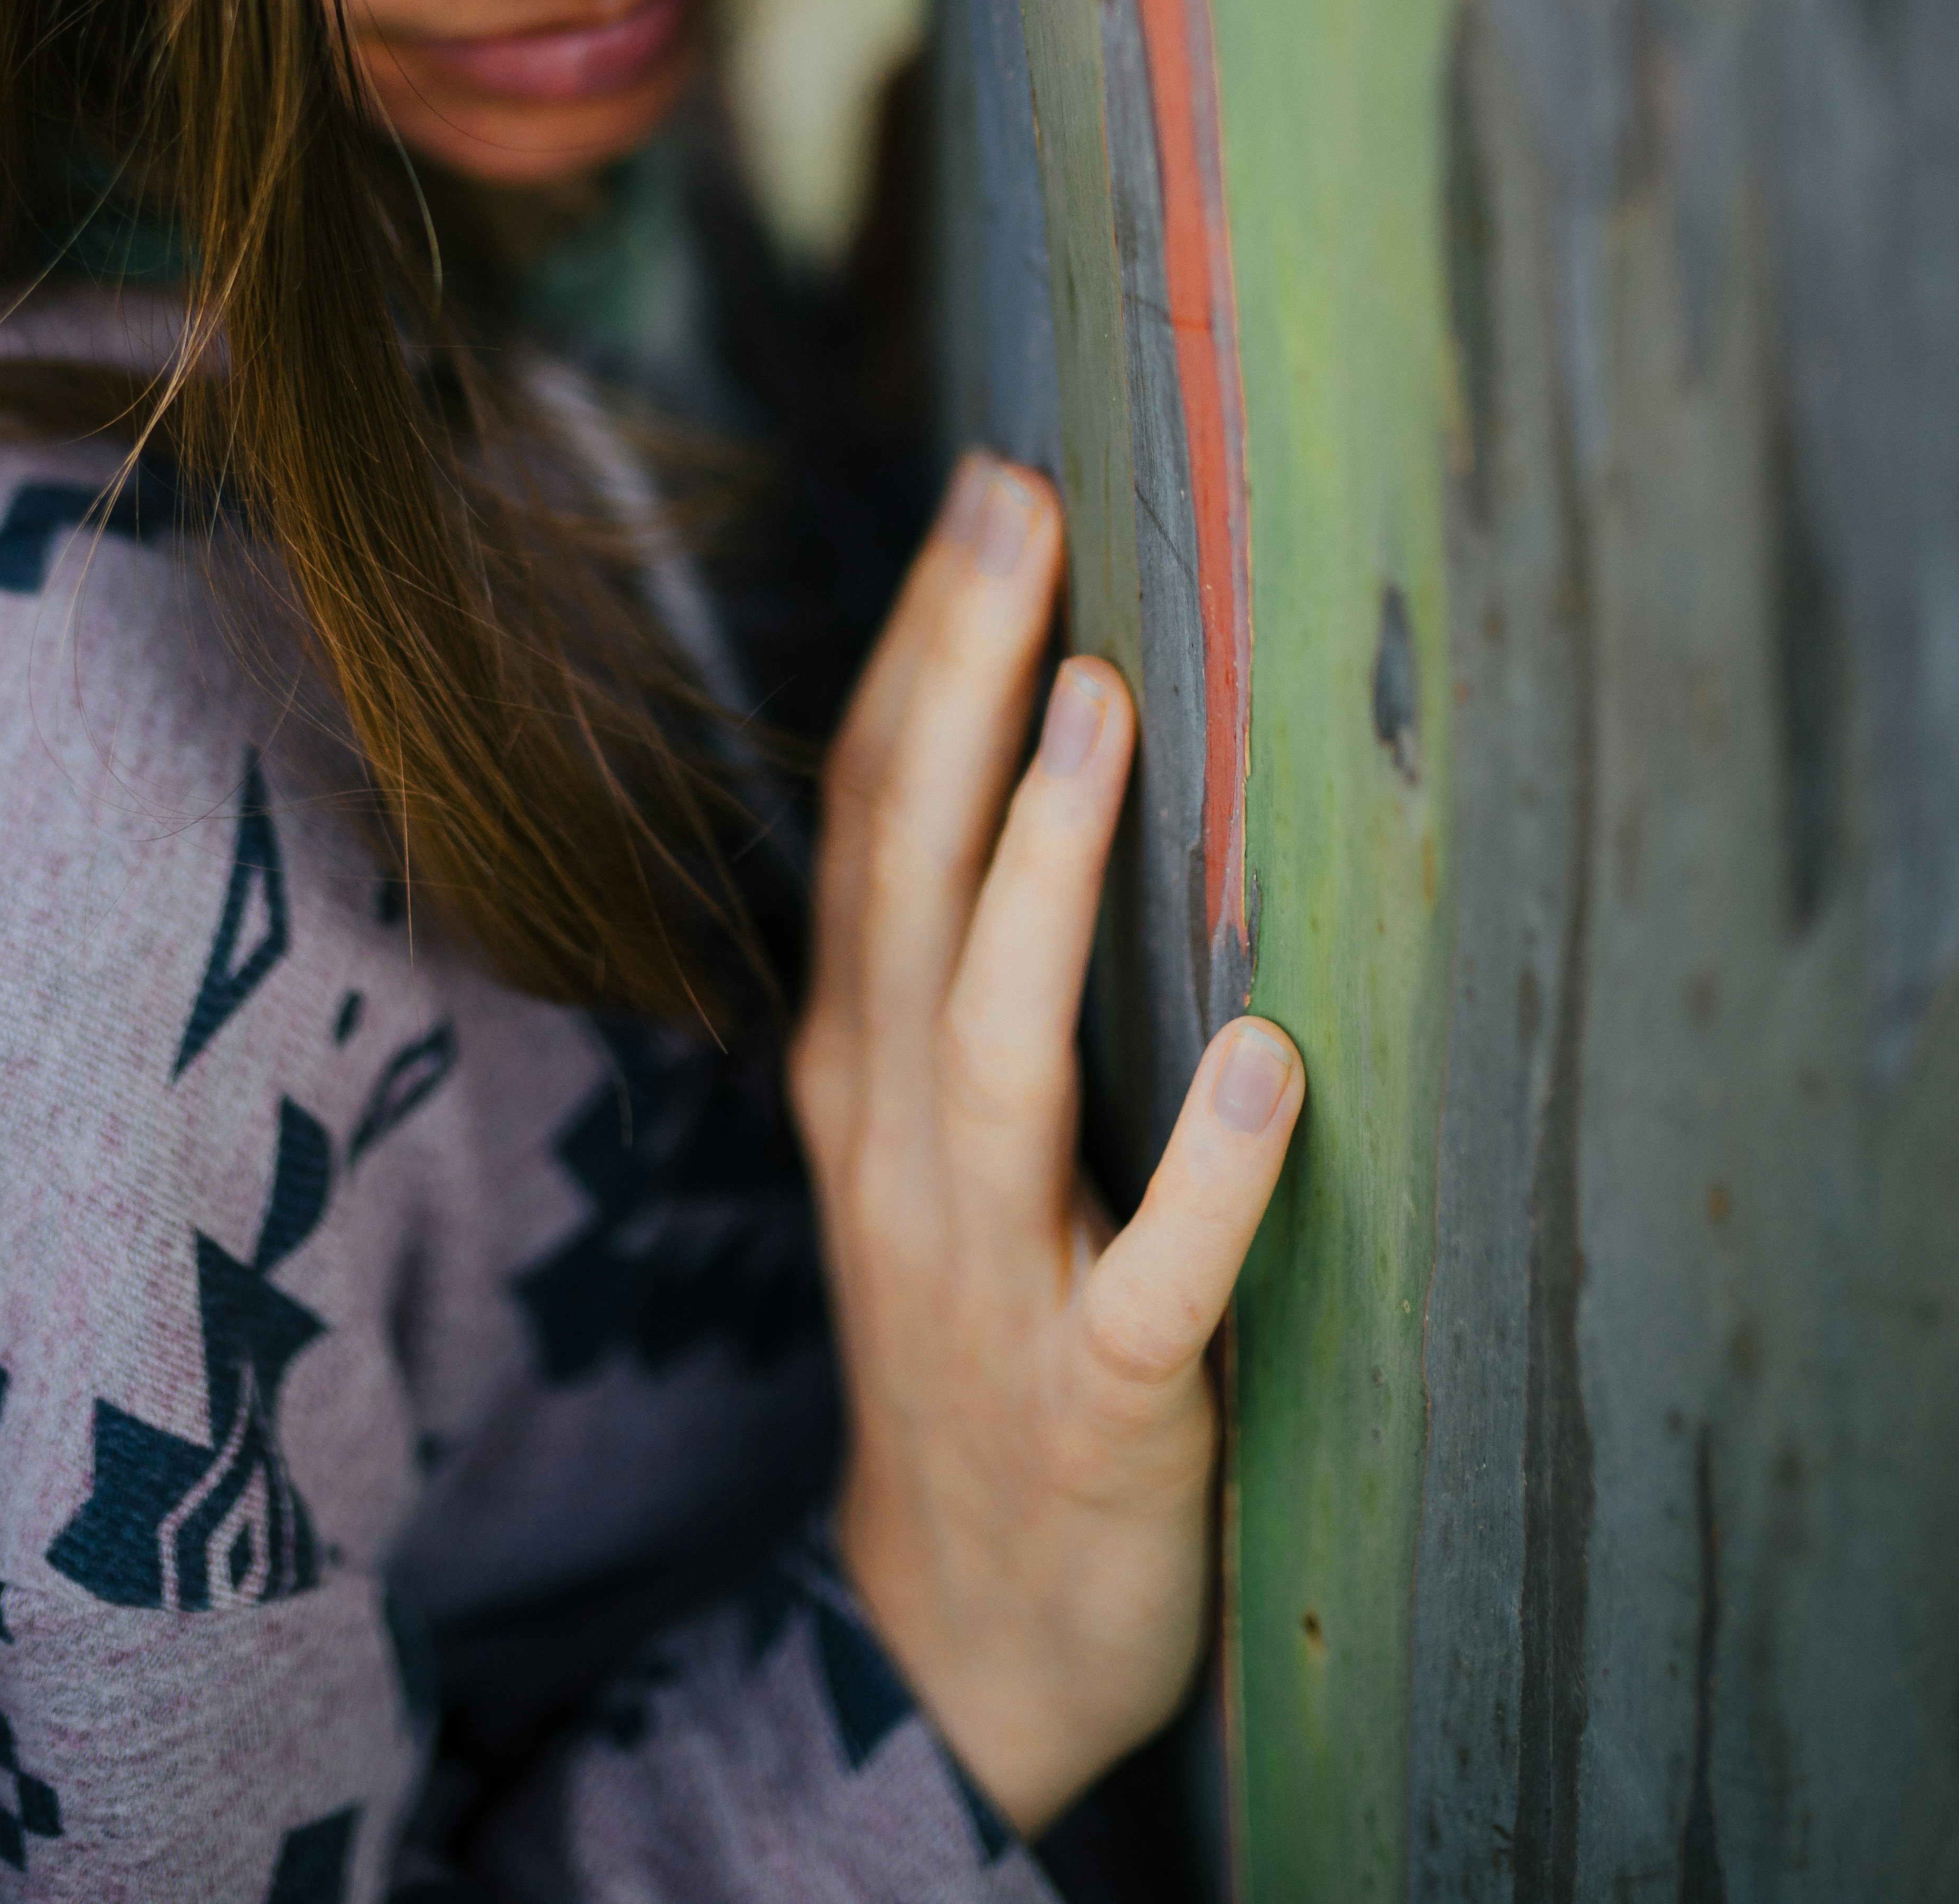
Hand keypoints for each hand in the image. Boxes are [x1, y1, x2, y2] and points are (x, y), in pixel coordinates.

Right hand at [789, 452, 1302, 1834]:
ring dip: (1041, 872)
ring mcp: (983, 1275)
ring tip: (1104, 712)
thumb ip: (962, 964)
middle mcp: (896, 1144)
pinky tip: (1267, 1063)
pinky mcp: (1095, 1404)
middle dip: (955, 689)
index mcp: (860, 1069)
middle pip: (906, 884)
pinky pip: (1150, 1277)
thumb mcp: (929, 1136)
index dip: (919, 654)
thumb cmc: (973, 1332)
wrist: (958, 1638)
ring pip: (993, 1045)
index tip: (986, 489)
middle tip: (1019, 514)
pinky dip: (1206, 1172)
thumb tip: (1038, 732)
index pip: (867, 822)